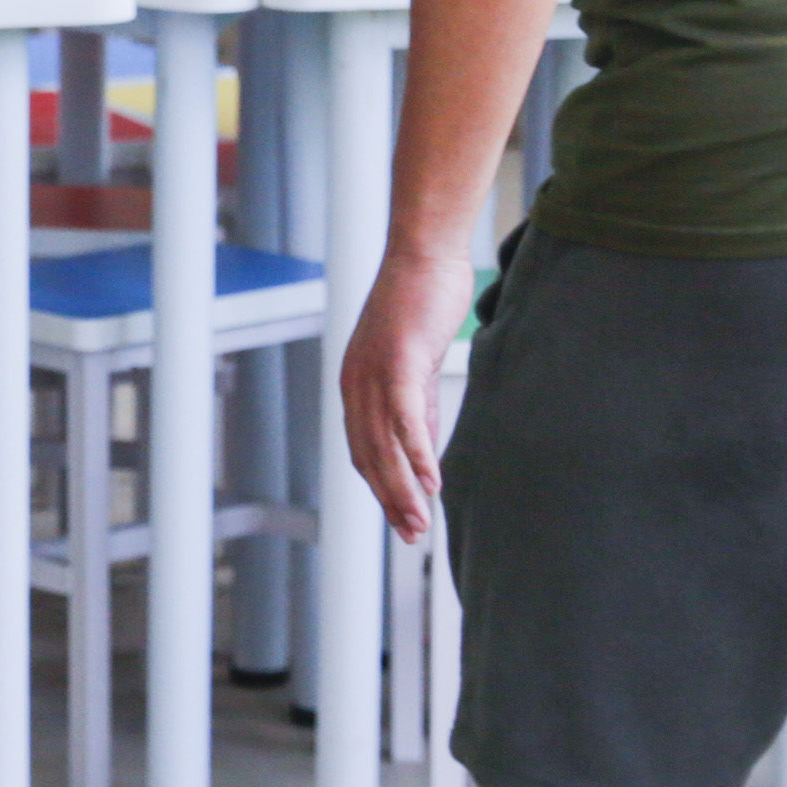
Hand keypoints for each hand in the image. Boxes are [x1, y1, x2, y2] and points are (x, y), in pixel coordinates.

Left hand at [336, 234, 476, 544]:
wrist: (425, 251)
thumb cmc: (423, 300)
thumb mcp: (417, 364)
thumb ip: (418, 408)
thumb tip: (423, 454)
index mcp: (357, 385)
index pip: (364, 450)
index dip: (381, 489)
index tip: (401, 520)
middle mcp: (356, 383)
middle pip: (368, 456)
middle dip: (389, 501)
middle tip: (410, 535)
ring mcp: (373, 373)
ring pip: (383, 446)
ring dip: (402, 490)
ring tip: (418, 522)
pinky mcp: (398, 361)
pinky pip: (404, 418)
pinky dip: (416, 454)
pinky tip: (430, 481)